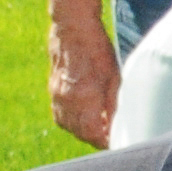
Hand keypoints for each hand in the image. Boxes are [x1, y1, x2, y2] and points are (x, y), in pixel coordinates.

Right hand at [48, 19, 119, 147]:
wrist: (72, 29)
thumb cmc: (98, 51)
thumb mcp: (114, 79)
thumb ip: (114, 106)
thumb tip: (118, 127)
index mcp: (84, 99)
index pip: (93, 134)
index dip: (105, 141)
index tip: (116, 141)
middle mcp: (67, 100)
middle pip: (80, 133)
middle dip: (95, 138)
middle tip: (110, 136)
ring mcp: (57, 95)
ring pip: (68, 126)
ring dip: (83, 131)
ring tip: (98, 127)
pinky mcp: (52, 89)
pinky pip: (59, 115)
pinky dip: (71, 121)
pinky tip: (83, 116)